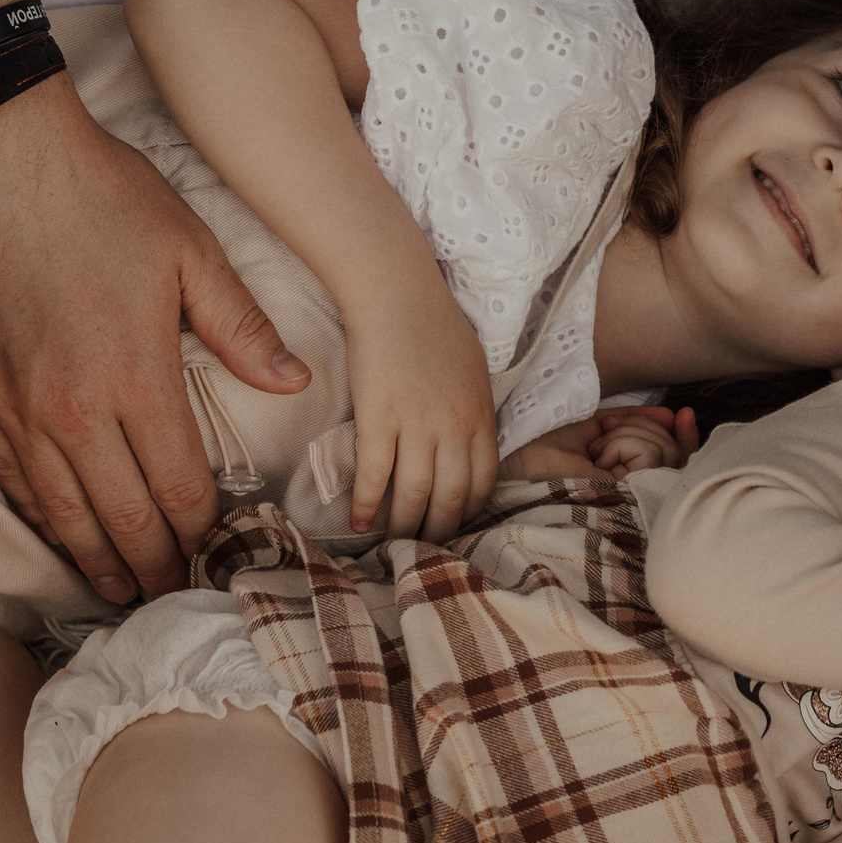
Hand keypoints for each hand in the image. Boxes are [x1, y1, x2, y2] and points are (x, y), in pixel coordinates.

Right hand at [0, 80, 309, 602]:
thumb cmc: (99, 194)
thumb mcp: (191, 249)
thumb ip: (243, 326)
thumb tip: (295, 383)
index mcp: (134, 377)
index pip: (179, 488)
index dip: (203, 532)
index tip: (221, 554)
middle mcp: (69, 410)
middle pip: (121, 519)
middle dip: (155, 565)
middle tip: (175, 595)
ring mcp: (10, 408)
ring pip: (61, 515)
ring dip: (96, 559)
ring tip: (123, 588)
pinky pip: (9, 482)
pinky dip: (42, 520)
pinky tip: (62, 535)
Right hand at [346, 288, 496, 541]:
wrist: (397, 294)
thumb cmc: (435, 324)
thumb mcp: (474, 369)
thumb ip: (474, 409)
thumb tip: (469, 439)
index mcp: (481, 416)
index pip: (483, 482)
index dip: (468, 511)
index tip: (454, 525)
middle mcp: (454, 427)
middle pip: (451, 497)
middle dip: (439, 530)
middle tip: (424, 548)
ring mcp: (417, 425)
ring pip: (414, 495)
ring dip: (403, 527)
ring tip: (393, 544)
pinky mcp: (379, 419)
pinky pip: (374, 475)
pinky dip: (365, 504)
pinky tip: (358, 521)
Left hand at [497, 406, 702, 481]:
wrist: (516, 464)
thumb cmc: (543, 450)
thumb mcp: (591, 430)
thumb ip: (630, 424)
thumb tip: (674, 415)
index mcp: (628, 479)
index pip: (673, 459)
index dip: (684, 437)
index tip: (681, 413)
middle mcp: (636, 493)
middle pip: (671, 451)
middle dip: (640, 429)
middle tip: (602, 440)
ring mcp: (636, 500)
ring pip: (664, 451)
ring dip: (628, 437)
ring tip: (595, 454)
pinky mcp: (632, 501)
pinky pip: (653, 456)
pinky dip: (626, 445)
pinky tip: (601, 458)